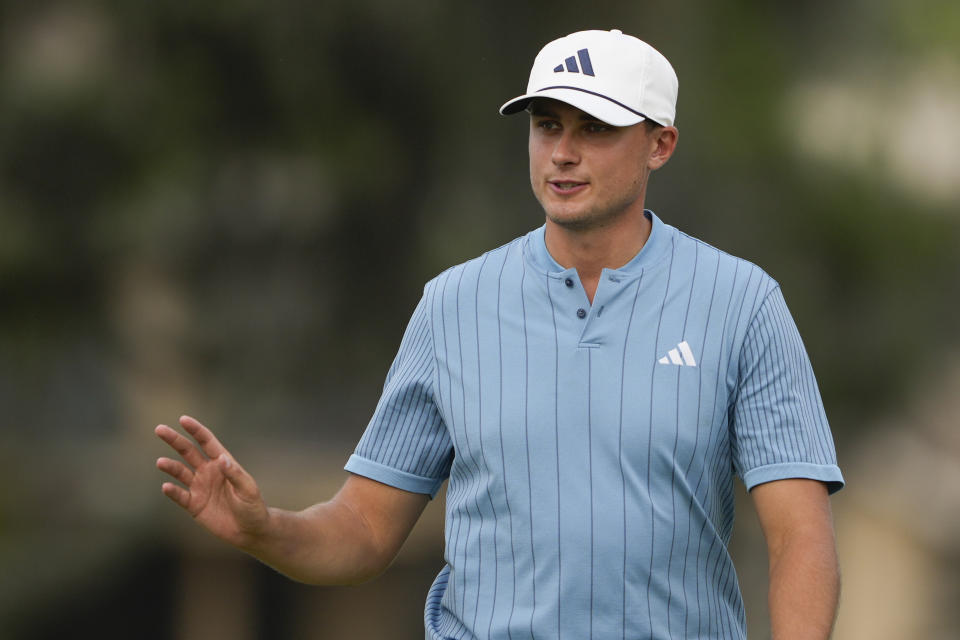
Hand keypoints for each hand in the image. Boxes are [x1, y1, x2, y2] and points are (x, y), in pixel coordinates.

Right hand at [155, 415, 269, 548]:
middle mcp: (208, 472)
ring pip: (180, 472)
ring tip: (160, 462)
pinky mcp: (194, 505)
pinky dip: (172, 491)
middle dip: (174, 440)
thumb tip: (221, 458)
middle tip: (159, 429)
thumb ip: (234, 473)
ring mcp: (199, 487)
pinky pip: (180, 496)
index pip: (206, 442)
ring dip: (170, 466)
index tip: (183, 419)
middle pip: (188, 452)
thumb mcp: (247, 489)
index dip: (195, 430)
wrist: (249, 531)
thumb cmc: (253, 506)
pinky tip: (167, 487)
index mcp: (222, 463)